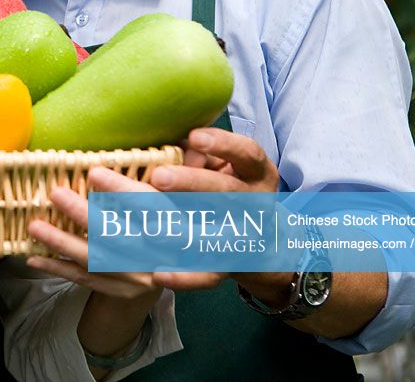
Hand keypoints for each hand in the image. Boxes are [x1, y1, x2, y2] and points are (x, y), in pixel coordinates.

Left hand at [26, 166, 161, 302]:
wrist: (171, 274)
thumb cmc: (160, 222)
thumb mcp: (168, 201)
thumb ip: (146, 184)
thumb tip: (106, 161)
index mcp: (173, 223)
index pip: (149, 204)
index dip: (121, 189)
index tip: (93, 172)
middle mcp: (158, 252)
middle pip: (118, 234)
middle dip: (84, 215)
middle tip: (56, 194)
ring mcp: (138, 275)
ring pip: (96, 258)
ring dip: (62, 242)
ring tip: (35, 226)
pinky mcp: (121, 291)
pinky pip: (85, 279)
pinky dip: (58, 267)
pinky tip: (34, 256)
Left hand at [147, 127, 279, 292]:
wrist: (265, 244)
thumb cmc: (230, 190)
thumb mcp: (227, 168)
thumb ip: (201, 156)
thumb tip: (170, 146)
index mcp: (257, 174)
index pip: (247, 153)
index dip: (223, 145)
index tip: (193, 137)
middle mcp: (256, 205)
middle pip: (225, 192)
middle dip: (191, 183)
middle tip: (158, 176)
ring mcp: (245, 239)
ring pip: (214, 234)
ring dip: (180, 230)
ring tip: (149, 226)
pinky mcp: (229, 268)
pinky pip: (207, 276)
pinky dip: (184, 277)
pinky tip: (158, 273)